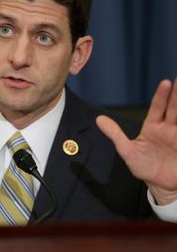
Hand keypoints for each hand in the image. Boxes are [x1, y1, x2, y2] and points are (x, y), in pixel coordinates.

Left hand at [96, 79, 176, 204]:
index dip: (162, 95)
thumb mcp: (127, 151)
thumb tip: (99, 119)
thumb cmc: (143, 167)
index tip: (166, 82)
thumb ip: (115, 134)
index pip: (158, 107)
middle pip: (175, 109)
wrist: (160, 186)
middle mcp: (168, 129)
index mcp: (153, 127)